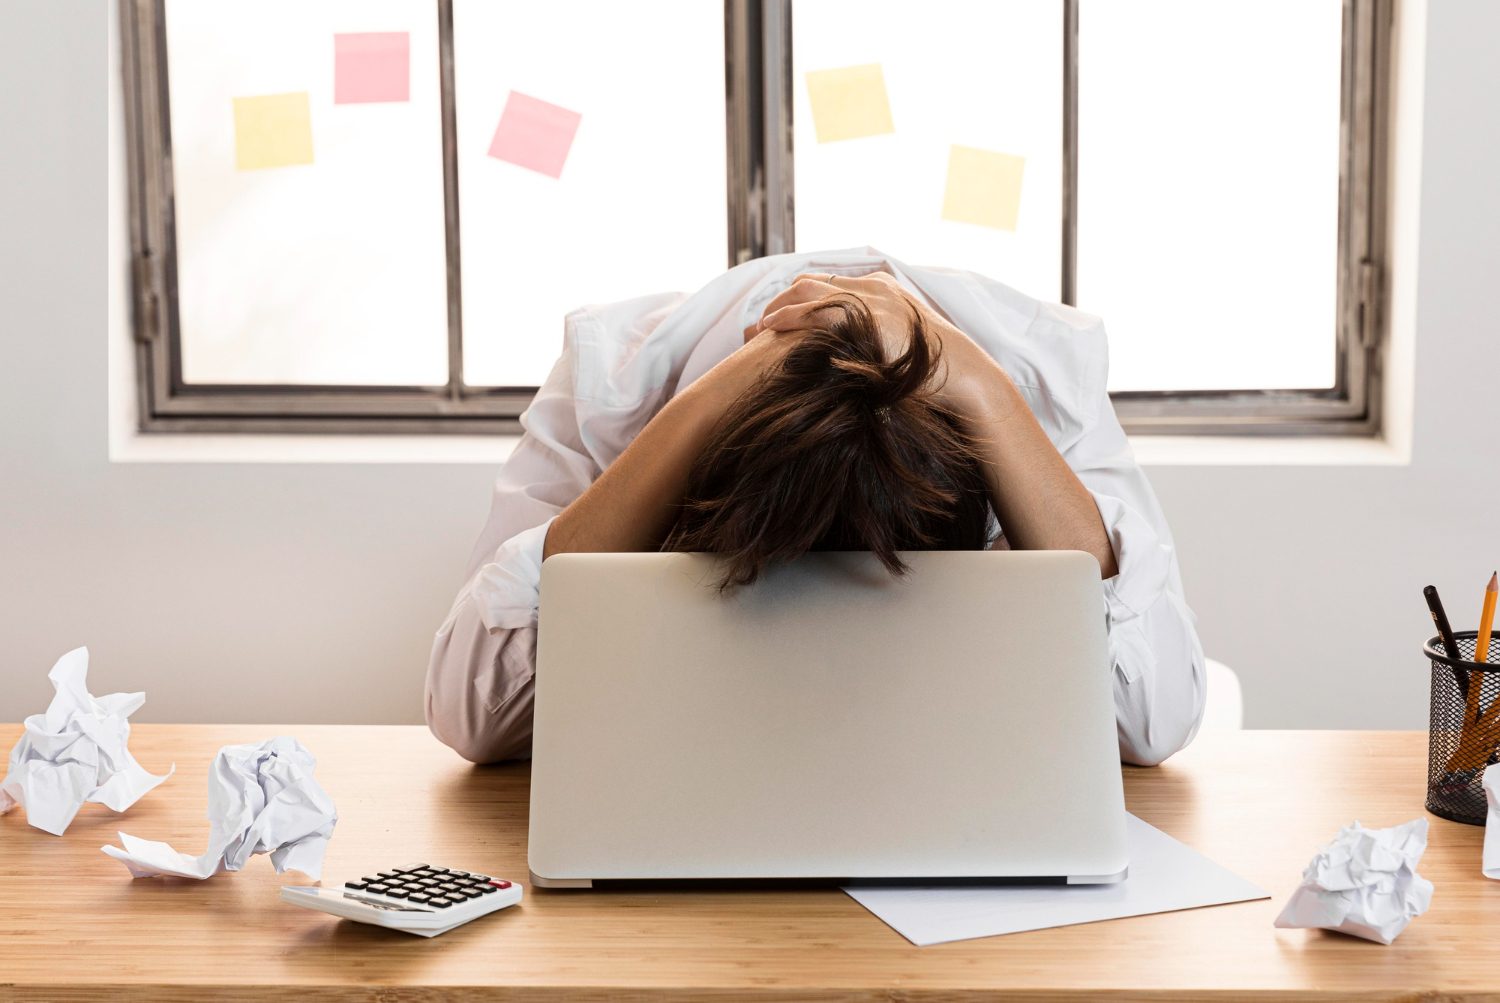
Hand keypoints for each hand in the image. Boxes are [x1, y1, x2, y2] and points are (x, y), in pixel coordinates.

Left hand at [748, 271, 996, 416]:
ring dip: (776, 308)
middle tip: (758, 325)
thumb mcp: (902, 346)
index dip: (798, 300)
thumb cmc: (934, 370)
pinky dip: (787, 317)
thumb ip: (877, 343)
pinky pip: (813, 310)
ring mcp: (867, 298)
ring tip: (756, 328)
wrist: (960, 371)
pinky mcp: (864, 316)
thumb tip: (862, 363)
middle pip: (811, 282)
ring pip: (806, 291)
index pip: (828, 286)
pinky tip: (769, 328)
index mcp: (880, 289)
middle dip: (780, 301)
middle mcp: (871, 287)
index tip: (778, 318)